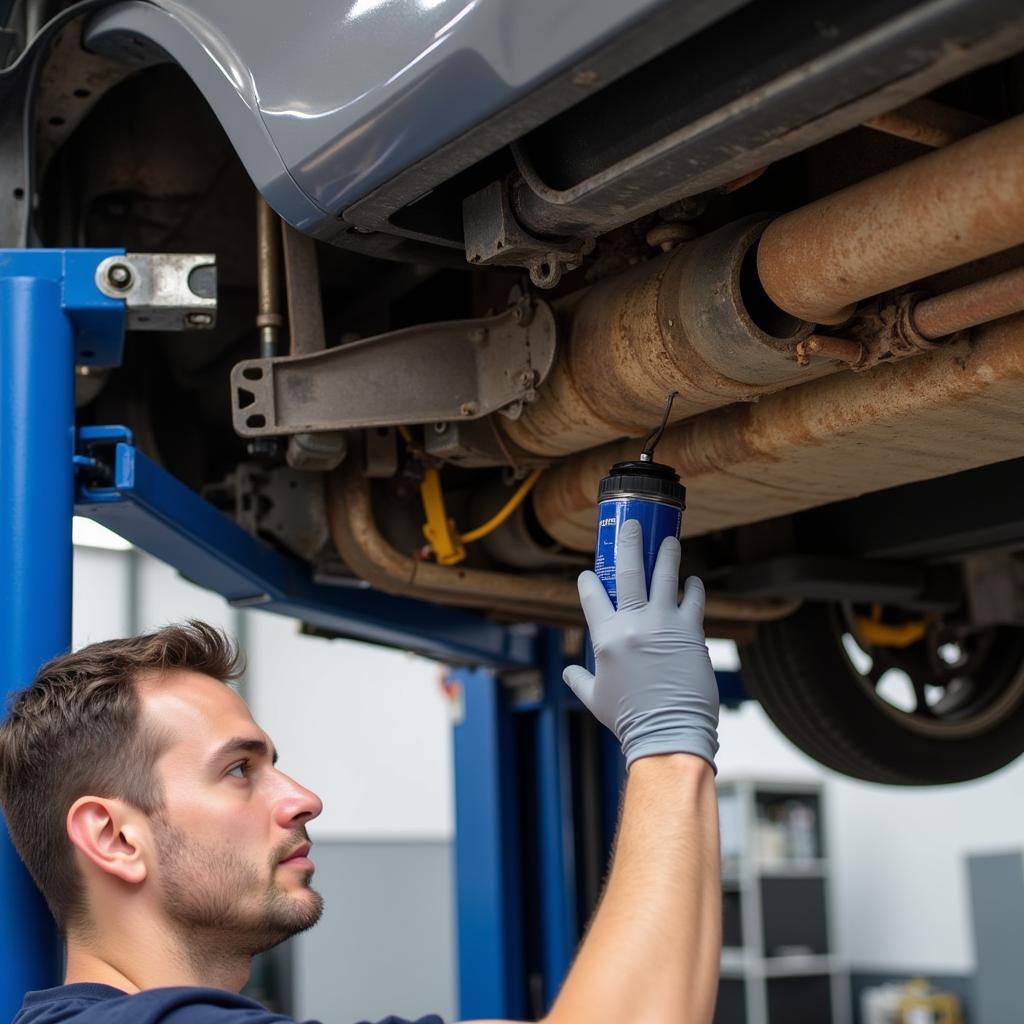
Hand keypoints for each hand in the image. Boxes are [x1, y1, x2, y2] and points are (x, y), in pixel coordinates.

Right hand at [564, 519, 719, 769]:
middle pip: (628, 571)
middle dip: (629, 542)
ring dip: (667, 554)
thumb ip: (579, 680)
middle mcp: (633, 623)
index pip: (591, 596)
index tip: (588, 573)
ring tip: (669, 539)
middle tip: (632, 523)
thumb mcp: (595, 698)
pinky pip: (692, 600)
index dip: (587, 580)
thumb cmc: (629, 718)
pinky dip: (693, 587)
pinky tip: (692, 581)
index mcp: (605, 637)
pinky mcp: (690, 632)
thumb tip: (568, 673)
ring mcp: (664, 624)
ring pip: (665, 577)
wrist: (668, 731)